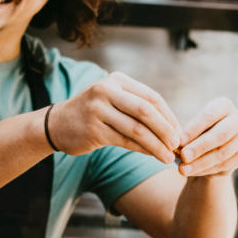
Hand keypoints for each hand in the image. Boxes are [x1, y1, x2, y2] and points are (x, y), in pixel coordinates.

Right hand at [48, 72, 181, 164]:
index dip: (169, 116)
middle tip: (178, 145)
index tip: (180, 132)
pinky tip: (152, 156)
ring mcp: (98, 110)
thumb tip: (173, 128)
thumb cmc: (94, 113)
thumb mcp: (115, 101)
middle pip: (146, 111)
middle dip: (165, 130)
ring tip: (169, 157)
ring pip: (136, 129)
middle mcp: (106, 91)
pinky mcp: (93, 129)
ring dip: (156, 145)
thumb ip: (139, 108)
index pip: (151, 97)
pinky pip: (125, 141)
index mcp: (117, 80)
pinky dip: (142, 150)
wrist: (58, 124)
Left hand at [176, 97, 237, 176]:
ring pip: (222, 153)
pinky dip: (205, 170)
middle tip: (183, 156)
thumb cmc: (195, 133)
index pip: (210, 115)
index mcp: (224, 106)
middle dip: (200, 147)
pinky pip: (224, 165)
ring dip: (200, 162)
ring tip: (182, 169)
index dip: (194, 128)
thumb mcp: (189, 129)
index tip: (179, 141)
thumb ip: (186, 135)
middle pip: (221, 134)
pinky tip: (191, 172)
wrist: (208, 148)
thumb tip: (179, 146)